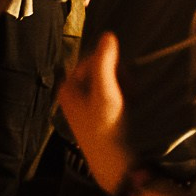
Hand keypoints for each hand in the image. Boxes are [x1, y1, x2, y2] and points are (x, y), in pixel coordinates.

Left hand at [56, 33, 134, 191]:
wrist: (112, 160)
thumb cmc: (107, 126)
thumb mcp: (106, 92)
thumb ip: (105, 63)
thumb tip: (108, 34)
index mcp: (67, 86)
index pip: (92, 58)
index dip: (111, 65)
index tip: (123, 80)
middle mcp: (71, 94)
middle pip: (99, 69)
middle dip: (117, 76)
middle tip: (127, 91)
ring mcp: (81, 105)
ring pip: (106, 81)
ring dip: (121, 86)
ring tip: (128, 100)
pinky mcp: (93, 114)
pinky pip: (108, 94)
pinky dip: (120, 97)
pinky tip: (126, 107)